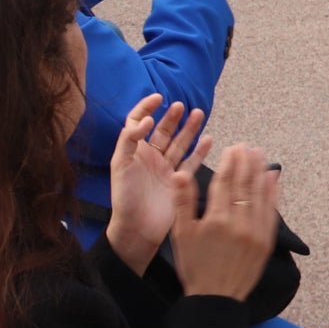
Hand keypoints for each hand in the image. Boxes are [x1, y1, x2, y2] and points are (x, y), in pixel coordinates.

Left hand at [106, 95, 208, 269]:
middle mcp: (151, 158)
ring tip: (198, 113)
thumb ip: (130, 139)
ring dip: (189, 129)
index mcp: (134, 151)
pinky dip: (200, 151)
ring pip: (180, 143)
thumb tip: (146, 120)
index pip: (137, 121)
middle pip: (163, 130)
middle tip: (181, 106)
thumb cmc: (125, 199)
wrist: (137, 229)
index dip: (146, 107)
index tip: (158, 98)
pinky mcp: (179, 181)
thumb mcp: (120, 164)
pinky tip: (208, 139)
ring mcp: (166, 169)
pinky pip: (192, 162)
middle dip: (172, 117)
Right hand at [168, 144, 278, 301]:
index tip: (232, 148)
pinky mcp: (266, 242)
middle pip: (245, 185)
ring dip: (261, 173)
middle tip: (248, 147)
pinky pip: (272, 212)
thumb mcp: (181, 235)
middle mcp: (239, 223)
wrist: (216, 299)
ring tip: (261, 156)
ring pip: (261, 195)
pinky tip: (274, 180)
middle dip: (247, 163)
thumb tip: (180, 173)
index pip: (226, 182)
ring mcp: (256, 233)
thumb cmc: (195, 267)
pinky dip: (274, 194)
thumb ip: (182, 202)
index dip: (230, 163)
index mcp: (217, 220)